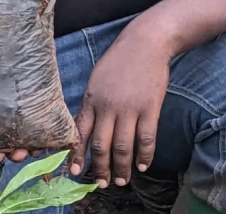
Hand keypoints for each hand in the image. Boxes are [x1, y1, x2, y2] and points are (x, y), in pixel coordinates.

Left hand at [68, 27, 169, 187]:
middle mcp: (108, 107)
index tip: (75, 172)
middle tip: (101, 184)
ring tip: (121, 181)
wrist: (147, 42)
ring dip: (121, 168)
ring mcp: (130, 108)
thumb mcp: (97, 78)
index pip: (80, 133)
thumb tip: (87, 127)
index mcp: (91, 99)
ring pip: (123, 147)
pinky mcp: (150, 108)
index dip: (77, 155)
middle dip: (100, 168)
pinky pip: (146, 137)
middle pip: (101, 146)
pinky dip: (145, 155)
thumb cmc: (120, 59)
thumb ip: (92, 103)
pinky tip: (143, 165)